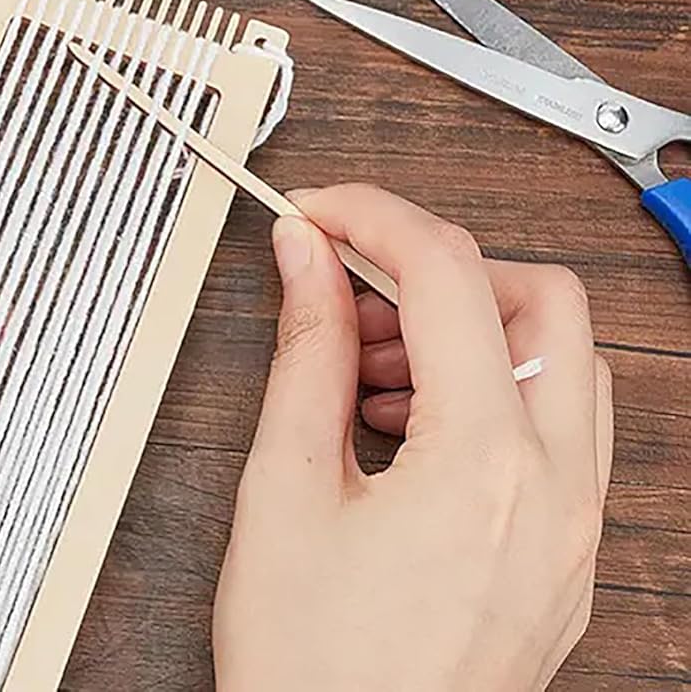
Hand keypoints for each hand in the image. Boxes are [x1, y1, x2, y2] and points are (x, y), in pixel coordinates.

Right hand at [213, 183, 612, 691]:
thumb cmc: (312, 666)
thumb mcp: (284, 486)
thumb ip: (307, 350)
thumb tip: (307, 257)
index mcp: (485, 465)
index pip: (450, 272)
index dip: (372, 217)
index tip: (318, 213)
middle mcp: (557, 493)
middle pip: (546, 301)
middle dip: (447, 268)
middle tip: (356, 284)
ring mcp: (574, 532)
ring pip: (565, 365)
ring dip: (472, 332)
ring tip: (369, 365)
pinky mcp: (565, 561)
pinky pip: (558, 435)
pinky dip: (491, 395)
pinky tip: (405, 424)